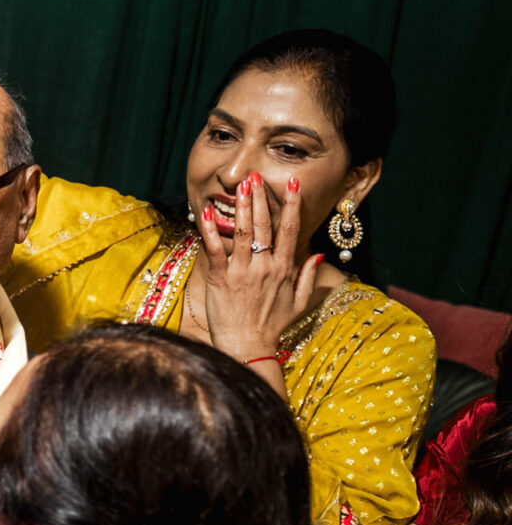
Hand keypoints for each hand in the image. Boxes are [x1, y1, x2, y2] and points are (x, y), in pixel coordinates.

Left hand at [194, 172, 322, 364]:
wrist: (248, 347)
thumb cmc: (272, 327)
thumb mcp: (299, 303)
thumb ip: (309, 276)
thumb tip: (320, 253)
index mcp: (285, 269)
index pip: (291, 230)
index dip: (292, 206)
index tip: (293, 185)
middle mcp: (265, 266)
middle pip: (265, 225)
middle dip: (261, 198)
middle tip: (257, 176)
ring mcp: (243, 271)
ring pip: (243, 232)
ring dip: (241, 206)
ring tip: (240, 185)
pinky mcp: (221, 279)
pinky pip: (215, 250)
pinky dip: (210, 231)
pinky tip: (205, 213)